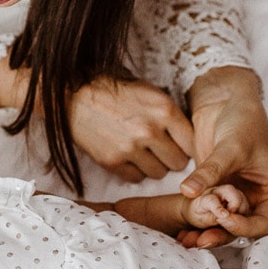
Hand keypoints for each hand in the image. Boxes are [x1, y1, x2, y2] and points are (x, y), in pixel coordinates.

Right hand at [68, 77, 194, 180]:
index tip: (180, 146)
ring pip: (159, 173)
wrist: (75, 94)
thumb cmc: (115, 91)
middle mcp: (150, 130)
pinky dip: (133, 170)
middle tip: (160, 150)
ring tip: (142, 151)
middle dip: (171, 158)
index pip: (192, 143)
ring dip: (153, 166)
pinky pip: (136, 178)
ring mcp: (131, 148)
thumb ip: (170, 115)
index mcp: (164, 110)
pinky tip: (127, 156)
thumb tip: (189, 139)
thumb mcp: (150, 93)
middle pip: (179, 163)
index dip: (187, 146)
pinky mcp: (112, 161)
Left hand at [181, 67, 267, 247]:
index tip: (222, 218)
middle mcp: (258, 202)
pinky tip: (180, 232)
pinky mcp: (217, 196)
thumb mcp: (230, 147)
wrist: (227, 104)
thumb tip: (188, 191)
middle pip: (241, 230)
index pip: (263, 223)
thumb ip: (211, 171)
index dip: (244, 226)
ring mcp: (237, 201)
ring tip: (186, 241)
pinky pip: (208, 215)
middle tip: (199, 241)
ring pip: (223, 226)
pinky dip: (196, 224)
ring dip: (205, 234)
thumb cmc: (243, 122)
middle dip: (220, 236)